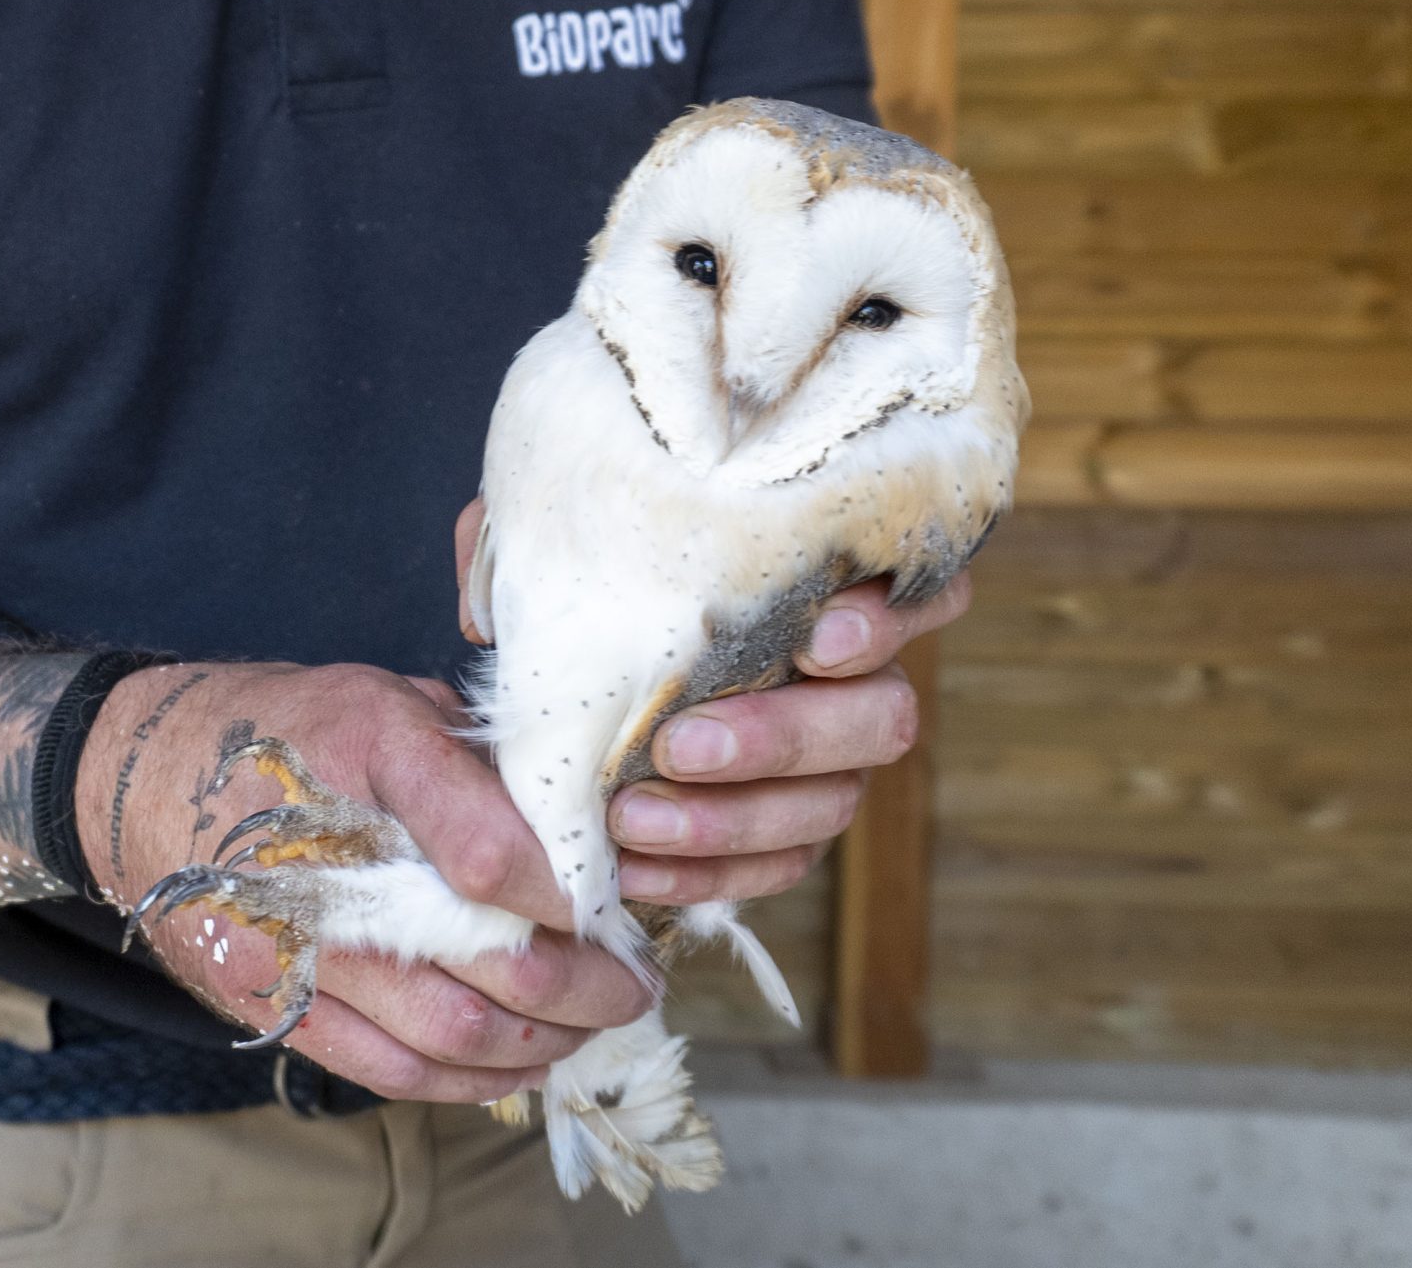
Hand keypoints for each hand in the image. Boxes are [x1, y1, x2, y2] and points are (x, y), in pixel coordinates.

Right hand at [80, 661, 652, 1103]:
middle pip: (492, 958)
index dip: (570, 885)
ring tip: (591, 1023)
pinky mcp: (277, 1006)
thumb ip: (478, 758)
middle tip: (635, 980)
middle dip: (588, 983)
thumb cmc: (288, 730)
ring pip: (458, 1033)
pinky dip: (474, 1077)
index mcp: (364, 748)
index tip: (616, 897)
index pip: (487, 840)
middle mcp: (329, 855)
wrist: (142, 777)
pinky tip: (520, 1058)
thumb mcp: (387, 701)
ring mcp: (300, 944)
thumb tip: (586, 821)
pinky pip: (395, 1069)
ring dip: (546, 1041)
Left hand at [453, 497, 968, 907]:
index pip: (920, 587)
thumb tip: (491, 613)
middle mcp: (851, 676)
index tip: (814, 639)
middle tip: (681, 746)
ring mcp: (828, 760)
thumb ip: (540, 541)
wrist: (565, 675)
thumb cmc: (585, 577)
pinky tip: (636, 871)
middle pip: (883, 717)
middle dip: (785, 737)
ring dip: (734, 819)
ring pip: (835, 804)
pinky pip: (778, 868)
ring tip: (633, 819)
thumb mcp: (559, 535)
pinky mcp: (788, 829)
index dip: (888, 620)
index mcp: (826, 580)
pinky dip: (708, 875)